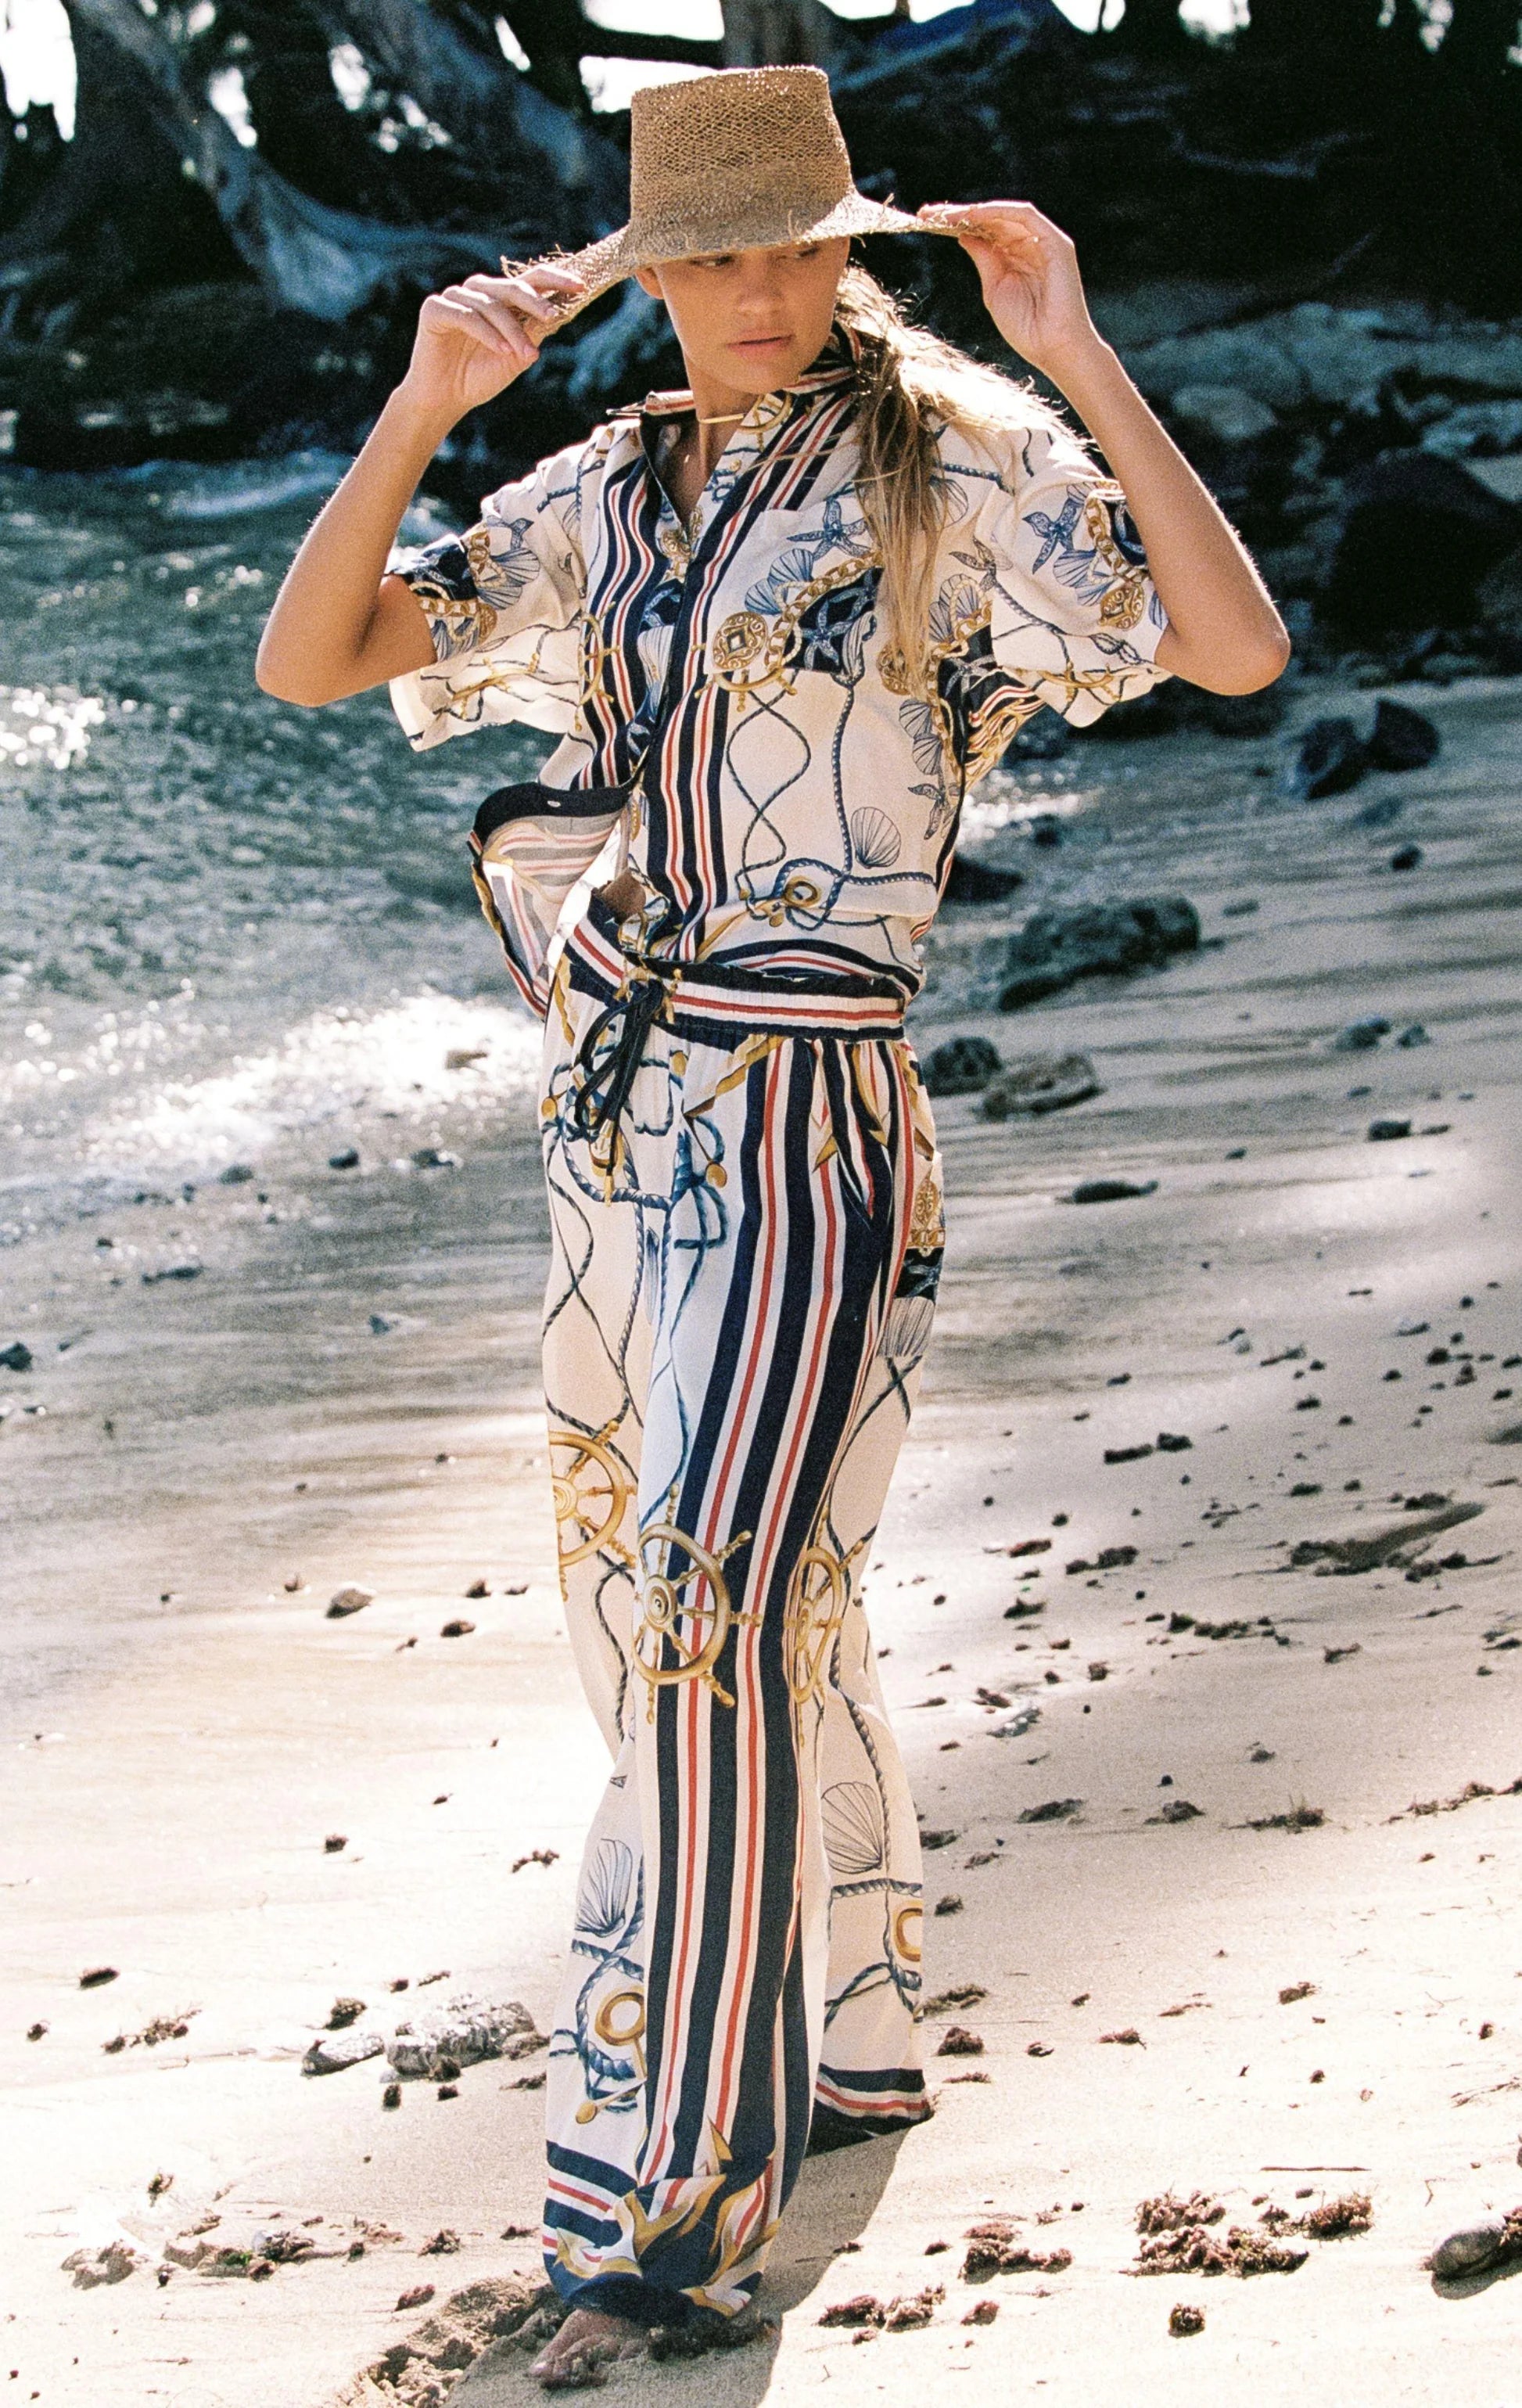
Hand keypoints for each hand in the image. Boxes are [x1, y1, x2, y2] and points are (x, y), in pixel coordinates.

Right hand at [396, 260, 585, 426]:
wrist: (446, 399)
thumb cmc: (480, 377)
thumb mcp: (516, 355)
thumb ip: (533, 332)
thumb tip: (561, 313)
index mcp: (500, 299)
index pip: (530, 279)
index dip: (555, 280)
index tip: (581, 287)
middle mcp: (478, 292)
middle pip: (512, 286)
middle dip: (535, 303)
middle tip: (553, 318)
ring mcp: (455, 297)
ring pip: (491, 305)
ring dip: (512, 330)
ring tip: (527, 355)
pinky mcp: (435, 308)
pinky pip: (466, 316)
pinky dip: (487, 333)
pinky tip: (502, 350)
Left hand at [917, 201, 1101, 379]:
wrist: (1053, 348)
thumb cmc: (1026, 328)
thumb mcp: (994, 289)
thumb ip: (983, 259)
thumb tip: (964, 234)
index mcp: (1017, 258)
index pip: (986, 232)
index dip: (958, 225)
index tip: (928, 222)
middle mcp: (1031, 245)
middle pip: (993, 220)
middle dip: (960, 215)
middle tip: (928, 213)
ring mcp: (1044, 242)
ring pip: (1006, 215)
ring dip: (975, 211)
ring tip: (946, 215)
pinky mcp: (1055, 243)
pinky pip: (1025, 217)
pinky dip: (999, 212)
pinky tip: (974, 215)